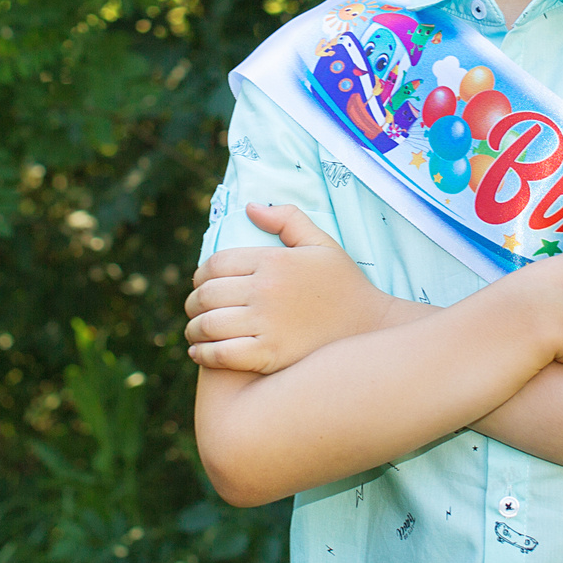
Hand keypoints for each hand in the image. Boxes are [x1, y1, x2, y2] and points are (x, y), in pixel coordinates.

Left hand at [185, 204, 392, 373]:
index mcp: (274, 261)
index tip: (200, 282)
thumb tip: (250, 207)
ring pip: (208, 324)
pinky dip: (202, 354)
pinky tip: (199, 353)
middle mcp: (265, 291)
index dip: (200, 273)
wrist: (370, 329)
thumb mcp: (322, 244)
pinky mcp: (269, 355)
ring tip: (194, 331)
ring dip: (193, 328)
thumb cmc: (345, 286)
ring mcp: (266, 325)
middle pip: (207, 294)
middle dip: (192, 302)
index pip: (216, 263)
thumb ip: (288, 219)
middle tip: (193, 308)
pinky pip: (220, 354)